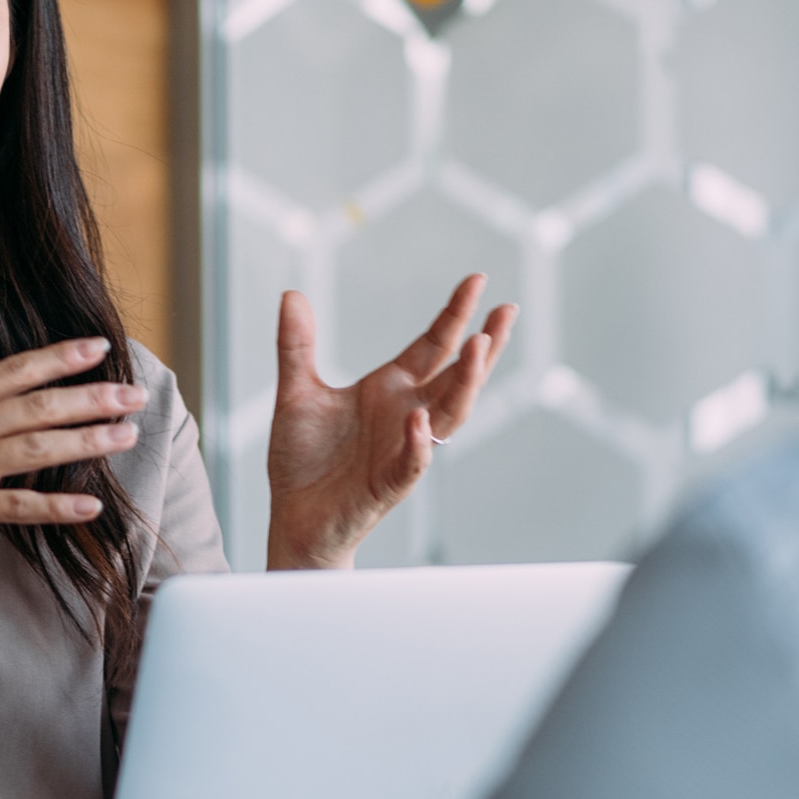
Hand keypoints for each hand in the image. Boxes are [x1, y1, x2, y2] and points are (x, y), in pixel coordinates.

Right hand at [0, 332, 145, 668]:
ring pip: (35, 448)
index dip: (60, 358)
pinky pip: (14, 506)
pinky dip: (54, 505)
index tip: (99, 348)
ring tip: (127, 434)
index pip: (15, 371)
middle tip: (136, 393)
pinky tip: (89, 505)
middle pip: (38, 406)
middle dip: (91, 397)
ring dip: (86, 441)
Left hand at [263, 274, 514, 568]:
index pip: (433, 346)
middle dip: (483, 345)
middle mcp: (406, 415)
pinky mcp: (387, 485)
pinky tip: (420, 421)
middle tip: (506, 312)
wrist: (293, 518)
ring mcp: (402, 449)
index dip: (454, 315)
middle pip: (456, 376)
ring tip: (478, 347)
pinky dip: (418, 443)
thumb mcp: (296, 393)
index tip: (477, 280)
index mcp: (390, 389)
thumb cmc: (304, 460)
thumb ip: (296, 346)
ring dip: (464, 384)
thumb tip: (292, 295)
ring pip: (448, 415)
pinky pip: (411, 464)